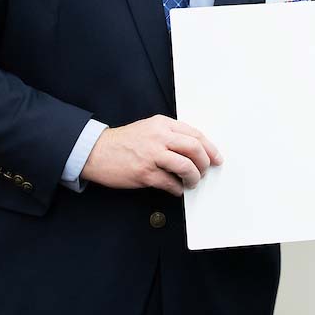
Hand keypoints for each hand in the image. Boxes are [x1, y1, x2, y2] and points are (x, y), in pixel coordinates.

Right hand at [80, 115, 221, 195]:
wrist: (98, 151)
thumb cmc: (124, 142)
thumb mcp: (149, 128)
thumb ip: (170, 135)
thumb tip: (195, 150)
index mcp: (163, 124)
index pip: (195, 134)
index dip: (210, 148)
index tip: (216, 158)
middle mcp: (159, 137)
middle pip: (195, 149)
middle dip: (205, 163)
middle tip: (204, 172)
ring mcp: (152, 155)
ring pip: (186, 166)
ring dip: (194, 178)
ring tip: (191, 182)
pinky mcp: (145, 173)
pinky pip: (170, 183)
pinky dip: (178, 189)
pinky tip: (177, 189)